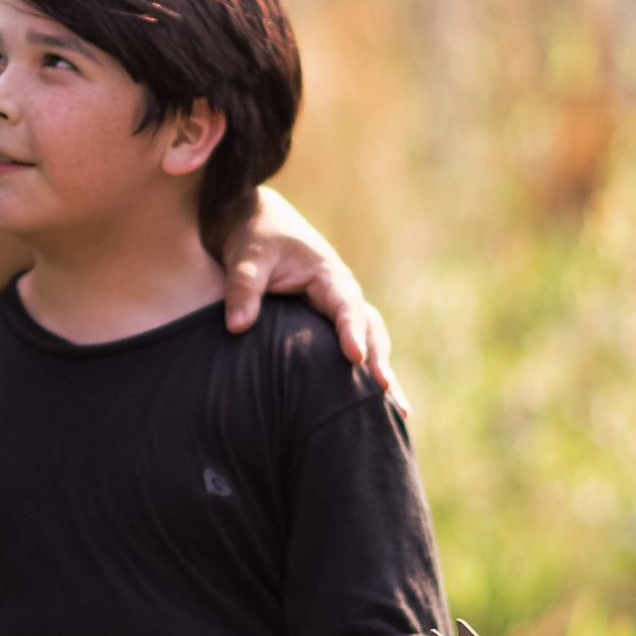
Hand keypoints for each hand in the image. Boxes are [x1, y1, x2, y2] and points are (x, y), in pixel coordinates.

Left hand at [218, 190, 405, 410]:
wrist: (254, 222)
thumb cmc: (255, 237)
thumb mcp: (247, 256)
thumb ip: (243, 288)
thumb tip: (237, 326)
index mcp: (328, 276)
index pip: (346, 306)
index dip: (351, 331)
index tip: (355, 358)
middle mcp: (342, 296)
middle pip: (370, 330)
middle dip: (379, 361)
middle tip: (385, 393)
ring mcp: (338, 313)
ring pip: (370, 344)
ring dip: (382, 374)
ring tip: (398, 413)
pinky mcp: (328, 327)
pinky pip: (351, 352)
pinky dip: (365, 377)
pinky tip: (375, 409)